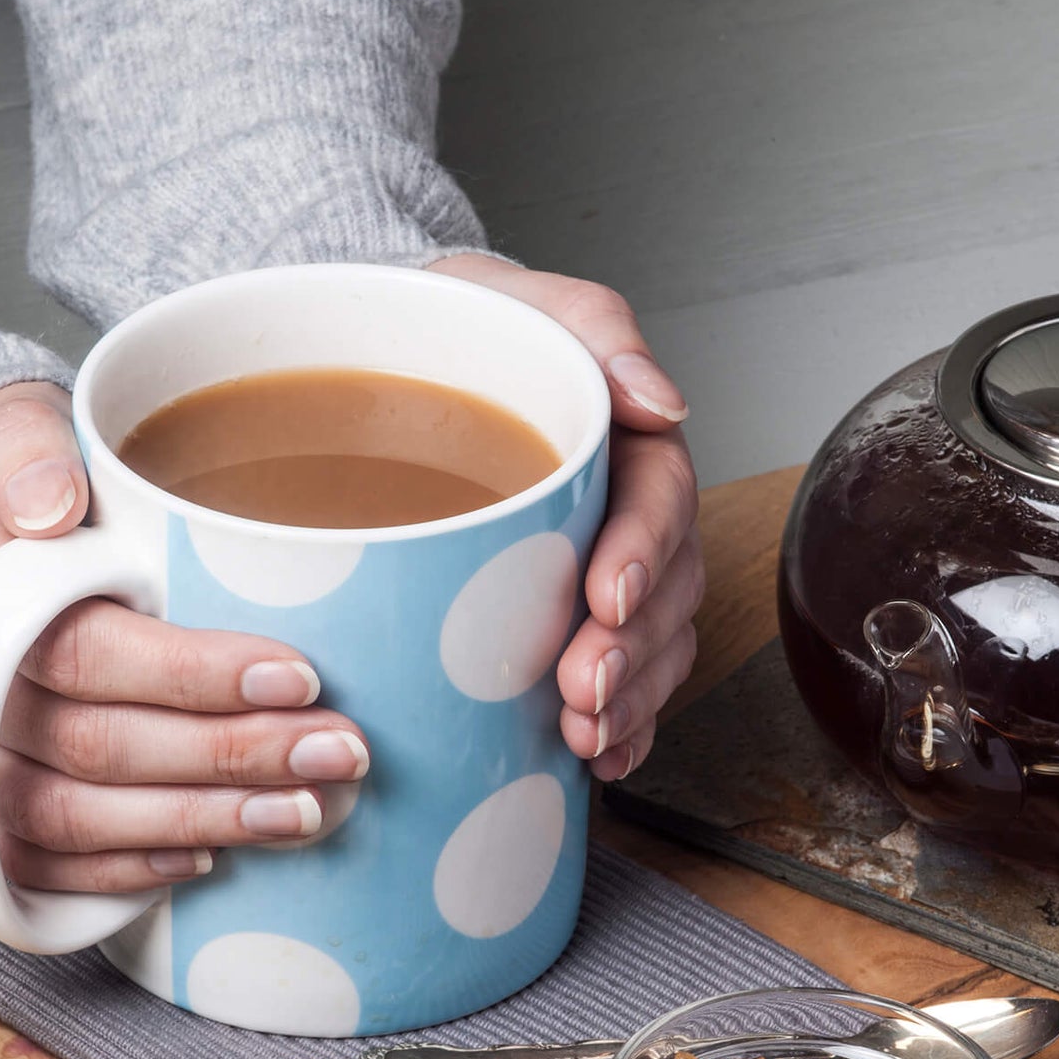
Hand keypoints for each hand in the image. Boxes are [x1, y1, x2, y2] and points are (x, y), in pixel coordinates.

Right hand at [0, 381, 368, 894]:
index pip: (87, 652)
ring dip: (200, 823)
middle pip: (99, 747)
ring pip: (78, 819)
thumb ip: (27, 449)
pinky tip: (210, 859)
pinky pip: (41, 866)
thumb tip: (51, 504)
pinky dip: (126, 872)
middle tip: (339, 751)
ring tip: (305, 811)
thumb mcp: (2, 426)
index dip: (195, 675)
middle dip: (232, 757)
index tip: (298, 676)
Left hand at [428, 255, 701, 780]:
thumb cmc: (459, 329)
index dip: (644, 552)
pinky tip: (599, 758)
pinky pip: (614, 682)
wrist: (393, 365)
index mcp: (623, 442)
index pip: (659, 497)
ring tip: (588, 735)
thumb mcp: (515, 300)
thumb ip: (595, 331)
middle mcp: (622, 515)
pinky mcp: (560, 622)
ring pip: (649, 647)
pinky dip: (619, 727)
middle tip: (586, 690)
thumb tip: (660, 399)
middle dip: (633, 651)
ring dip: (630, 701)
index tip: (609, 595)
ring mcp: (597, 575)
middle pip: (664, 591)